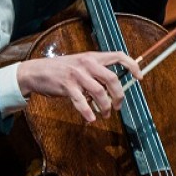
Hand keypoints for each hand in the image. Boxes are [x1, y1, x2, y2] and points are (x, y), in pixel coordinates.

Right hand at [17, 51, 141, 123]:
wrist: (35, 71)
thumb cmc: (59, 70)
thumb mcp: (79, 64)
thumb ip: (95, 72)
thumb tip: (112, 87)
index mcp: (92, 57)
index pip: (118, 56)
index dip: (132, 66)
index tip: (139, 77)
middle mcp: (86, 64)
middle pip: (112, 79)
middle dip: (119, 96)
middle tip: (118, 106)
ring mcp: (77, 75)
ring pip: (99, 93)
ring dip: (105, 107)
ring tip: (104, 114)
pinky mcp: (67, 86)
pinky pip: (81, 101)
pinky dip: (87, 112)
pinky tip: (90, 118)